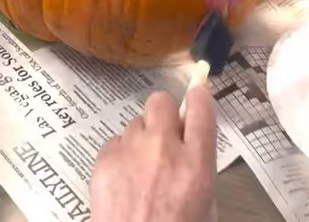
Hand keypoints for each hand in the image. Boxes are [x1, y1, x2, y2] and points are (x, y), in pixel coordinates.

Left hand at [90, 88, 216, 221]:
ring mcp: (130, 151)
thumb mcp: (205, 210)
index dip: (199, 99)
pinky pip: (115, 142)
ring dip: (140, 140)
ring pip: (135, 123)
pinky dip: (120, 156)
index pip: (201, 108)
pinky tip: (123, 181)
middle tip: (164, 137)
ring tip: (140, 170)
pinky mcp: (103, 159)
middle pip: (161, 101)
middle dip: (164, 115)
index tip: (196, 98)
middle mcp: (163, 149)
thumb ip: (200, 172)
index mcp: (196, 165)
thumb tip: (190, 149)